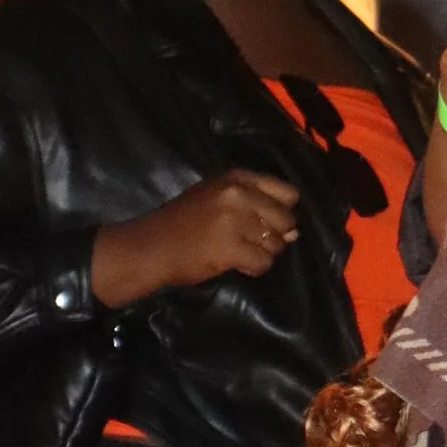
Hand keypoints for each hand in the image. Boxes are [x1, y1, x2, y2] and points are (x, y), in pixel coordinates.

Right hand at [90, 168, 299, 305]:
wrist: (151, 246)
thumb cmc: (182, 222)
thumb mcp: (217, 199)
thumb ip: (256, 207)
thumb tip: (295, 233)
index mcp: (237, 178)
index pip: (287, 192)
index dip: (282, 211)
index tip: (265, 221)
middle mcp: (239, 194)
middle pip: (286, 220)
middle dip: (274, 236)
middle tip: (248, 242)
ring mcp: (235, 220)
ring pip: (277, 244)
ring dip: (262, 253)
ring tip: (238, 251)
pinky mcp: (232, 247)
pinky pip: (264, 263)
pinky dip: (253, 268)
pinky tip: (235, 264)